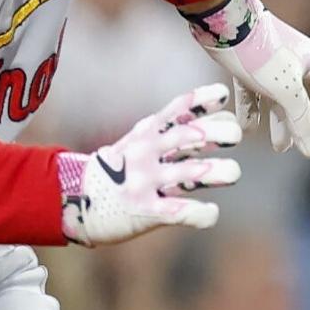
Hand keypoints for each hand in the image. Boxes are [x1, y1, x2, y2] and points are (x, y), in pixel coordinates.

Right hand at [58, 83, 240, 246]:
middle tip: (235, 136)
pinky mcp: (146, 212)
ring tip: (232, 173)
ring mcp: (145, 182)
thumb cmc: (119, 169)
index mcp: (147, 133)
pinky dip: (201, 213)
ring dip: (215, 172)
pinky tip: (210, 212)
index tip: (223, 96)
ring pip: (188, 174)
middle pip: (186, 136)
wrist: (75, 199)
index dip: (202, 100)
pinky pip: (179, 212)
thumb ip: (175, 130)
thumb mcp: (139, 140)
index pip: (177, 110)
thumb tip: (222, 116)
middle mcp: (146, 153)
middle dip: (215, 133)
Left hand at [186, 0, 309, 157]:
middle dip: (306, 125)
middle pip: (308, 98)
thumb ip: (300, 120)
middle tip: (304, 149)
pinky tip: (247, 129)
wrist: (223, 22)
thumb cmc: (260, 52)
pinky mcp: (246, 63)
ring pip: (280, 98)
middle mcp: (295, 61)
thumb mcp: (286, 90)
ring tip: (278, 147)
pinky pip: (253, 92)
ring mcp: (270, 62)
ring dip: (280, 123)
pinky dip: (253, 111)